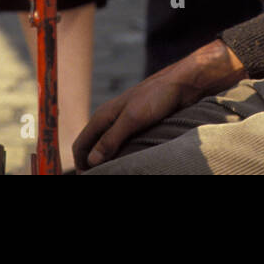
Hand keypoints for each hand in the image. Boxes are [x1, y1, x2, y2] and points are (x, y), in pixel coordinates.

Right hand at [73, 39, 246, 170]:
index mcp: (103, 116)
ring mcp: (124, 122)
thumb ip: (111, 139)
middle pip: (92, 147)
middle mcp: (110, 119)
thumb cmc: (158, 96)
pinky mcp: (138, 125)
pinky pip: (123, 144)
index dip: (80, 164)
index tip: (89, 180)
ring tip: (116, 174)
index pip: (81, 145)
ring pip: (107, 147)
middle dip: (92, 165)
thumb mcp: (133, 119)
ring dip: (108, 161)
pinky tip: (130, 164)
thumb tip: (91, 161)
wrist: (183, 84)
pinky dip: (121, 156)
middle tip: (103, 179)